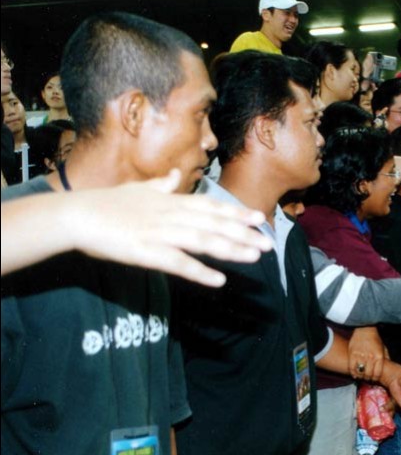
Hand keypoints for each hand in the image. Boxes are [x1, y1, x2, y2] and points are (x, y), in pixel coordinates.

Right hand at [76, 169, 271, 286]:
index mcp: (171, 201)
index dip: (236, 213)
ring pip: (203, 241)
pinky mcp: (146, 252)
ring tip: (254, 257)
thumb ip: (160, 184)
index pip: (211, 206)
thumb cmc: (106, 203)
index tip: (260, 218)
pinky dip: (199, 272)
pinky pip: (178, 264)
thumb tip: (174, 174)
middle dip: (243, 234)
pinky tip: (219, 280)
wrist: (77, 215)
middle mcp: (171, 215)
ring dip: (231, 250)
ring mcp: (160, 233)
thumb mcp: (137, 189)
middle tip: (269, 243)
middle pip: (214, 224)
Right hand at [348, 327, 385, 379]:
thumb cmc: (375, 338)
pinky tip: (355, 374)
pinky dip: (353, 373)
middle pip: (369, 374)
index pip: (377, 373)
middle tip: (367, 378)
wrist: (365, 328)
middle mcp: (370, 357)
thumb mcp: (383, 347)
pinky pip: (352, 368)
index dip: (376, 378)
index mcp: (379, 356)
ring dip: (361, 376)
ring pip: (360, 372)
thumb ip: (386, 357)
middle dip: (368, 378)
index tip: (374, 378)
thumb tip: (388, 367)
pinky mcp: (352, 354)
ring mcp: (361, 356)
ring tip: (361, 376)